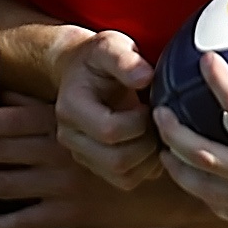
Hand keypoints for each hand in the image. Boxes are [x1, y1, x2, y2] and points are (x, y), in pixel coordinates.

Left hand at [0, 97, 189, 227]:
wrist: (168, 186)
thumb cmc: (134, 145)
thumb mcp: (97, 117)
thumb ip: (54, 110)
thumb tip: (14, 96)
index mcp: (64, 127)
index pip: (10, 122)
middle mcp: (57, 154)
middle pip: (0, 152)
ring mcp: (61, 187)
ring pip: (5, 185)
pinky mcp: (68, 216)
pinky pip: (22, 223)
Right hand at [54, 31, 161, 187]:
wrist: (79, 73)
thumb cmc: (98, 59)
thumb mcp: (109, 46)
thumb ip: (125, 60)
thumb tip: (146, 77)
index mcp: (71, 107)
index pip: (109, 131)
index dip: (139, 122)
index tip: (149, 104)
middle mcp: (71, 137)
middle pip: (117, 161)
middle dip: (148, 143)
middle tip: (157, 121)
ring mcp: (82, 155)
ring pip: (125, 176)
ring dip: (150, 157)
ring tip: (155, 130)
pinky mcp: (96, 167)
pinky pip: (127, 181)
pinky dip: (147, 167)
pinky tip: (151, 142)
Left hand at [155, 31, 227, 227]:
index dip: (220, 82)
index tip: (205, 61)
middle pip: (203, 156)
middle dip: (174, 134)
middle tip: (159, 113)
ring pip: (203, 189)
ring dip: (179, 170)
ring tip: (163, 153)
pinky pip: (223, 209)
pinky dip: (204, 195)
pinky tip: (197, 183)